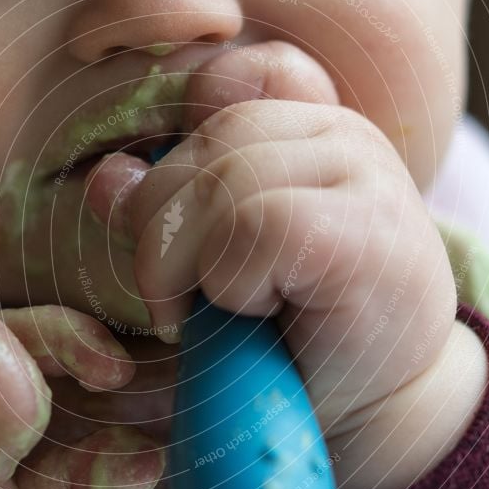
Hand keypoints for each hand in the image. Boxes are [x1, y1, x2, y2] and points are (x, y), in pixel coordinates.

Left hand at [121, 41, 486, 488]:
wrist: (381, 404)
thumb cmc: (291, 327)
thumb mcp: (212, 257)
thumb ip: (164, 210)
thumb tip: (107, 179)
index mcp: (304, 128)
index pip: (216, 84)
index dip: (175, 162)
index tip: (186, 240)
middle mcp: (342, 133)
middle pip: (207, 142)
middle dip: (162, 233)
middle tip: (181, 306)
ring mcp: (365, 173)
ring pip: (225, 183)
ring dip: (190, 267)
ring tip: (221, 314)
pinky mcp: (368, 231)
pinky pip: (256, 225)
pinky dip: (233, 283)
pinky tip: (263, 312)